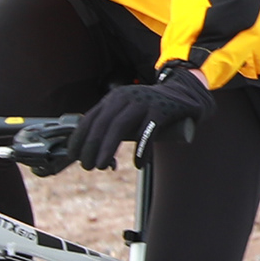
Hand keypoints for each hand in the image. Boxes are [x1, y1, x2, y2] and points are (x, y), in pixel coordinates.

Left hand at [75, 63, 213, 170]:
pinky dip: (141, 149)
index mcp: (114, 98)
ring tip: (102, 165)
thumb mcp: (128, 113)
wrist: (185, 94)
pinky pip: (147, 131)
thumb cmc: (152, 110)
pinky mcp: (162, 110)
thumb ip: (114, 128)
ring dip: (107, 147)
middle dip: (91, 146)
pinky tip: (138, 163)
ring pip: (120, 126)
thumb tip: (95, 154)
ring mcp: (144, 102)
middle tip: (87, 166)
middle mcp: (126, 97)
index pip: (90, 118)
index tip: (74, 156)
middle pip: (102, 123)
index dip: (79, 138)